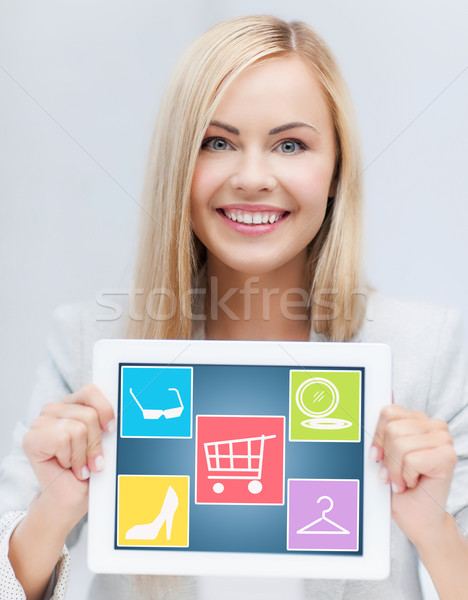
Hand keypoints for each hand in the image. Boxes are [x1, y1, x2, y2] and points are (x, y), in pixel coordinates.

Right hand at [23, 384, 114, 529]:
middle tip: (95, 461)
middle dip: (96, 442)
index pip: (92, 391)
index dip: (106, 409)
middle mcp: (55, 409)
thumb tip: (125, 411)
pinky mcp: (32, 438)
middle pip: (89, 413)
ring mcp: (41, 422)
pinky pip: (63, 439)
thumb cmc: (89, 470)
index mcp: (73, 404)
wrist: (71, 500)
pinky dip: (71, 458)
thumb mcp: (104, 443)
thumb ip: (108, 424)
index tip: (111, 430)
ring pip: (78, 427)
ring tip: (81, 466)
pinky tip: (68, 467)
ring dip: (84, 453)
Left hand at [370, 404, 456, 548]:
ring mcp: (443, 439)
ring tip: (403, 480)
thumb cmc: (399, 487)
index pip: (388, 412)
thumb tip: (386, 392)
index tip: (376, 456)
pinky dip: (405, 476)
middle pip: (392, 428)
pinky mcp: (447, 456)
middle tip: (392, 474)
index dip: (377, 436)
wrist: (417, 518)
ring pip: (400, 443)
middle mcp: (433, 425)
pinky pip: (411, 459)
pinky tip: (413, 483)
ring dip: (396, 469)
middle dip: (387, 457)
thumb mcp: (384, 453)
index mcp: (417, 420)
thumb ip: (385, 426)